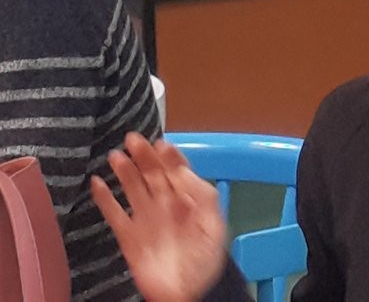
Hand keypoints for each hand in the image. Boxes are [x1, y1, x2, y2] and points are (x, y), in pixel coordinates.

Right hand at [91, 132, 226, 301]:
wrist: (187, 290)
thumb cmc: (206, 258)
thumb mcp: (213, 222)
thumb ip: (201, 194)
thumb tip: (183, 171)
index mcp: (188, 199)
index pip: (177, 170)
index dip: (169, 156)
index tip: (161, 143)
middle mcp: (165, 204)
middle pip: (152, 174)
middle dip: (144, 156)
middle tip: (134, 139)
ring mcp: (145, 218)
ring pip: (132, 188)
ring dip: (125, 171)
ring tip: (117, 155)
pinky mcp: (128, 236)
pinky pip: (113, 213)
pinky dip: (104, 199)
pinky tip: (97, 183)